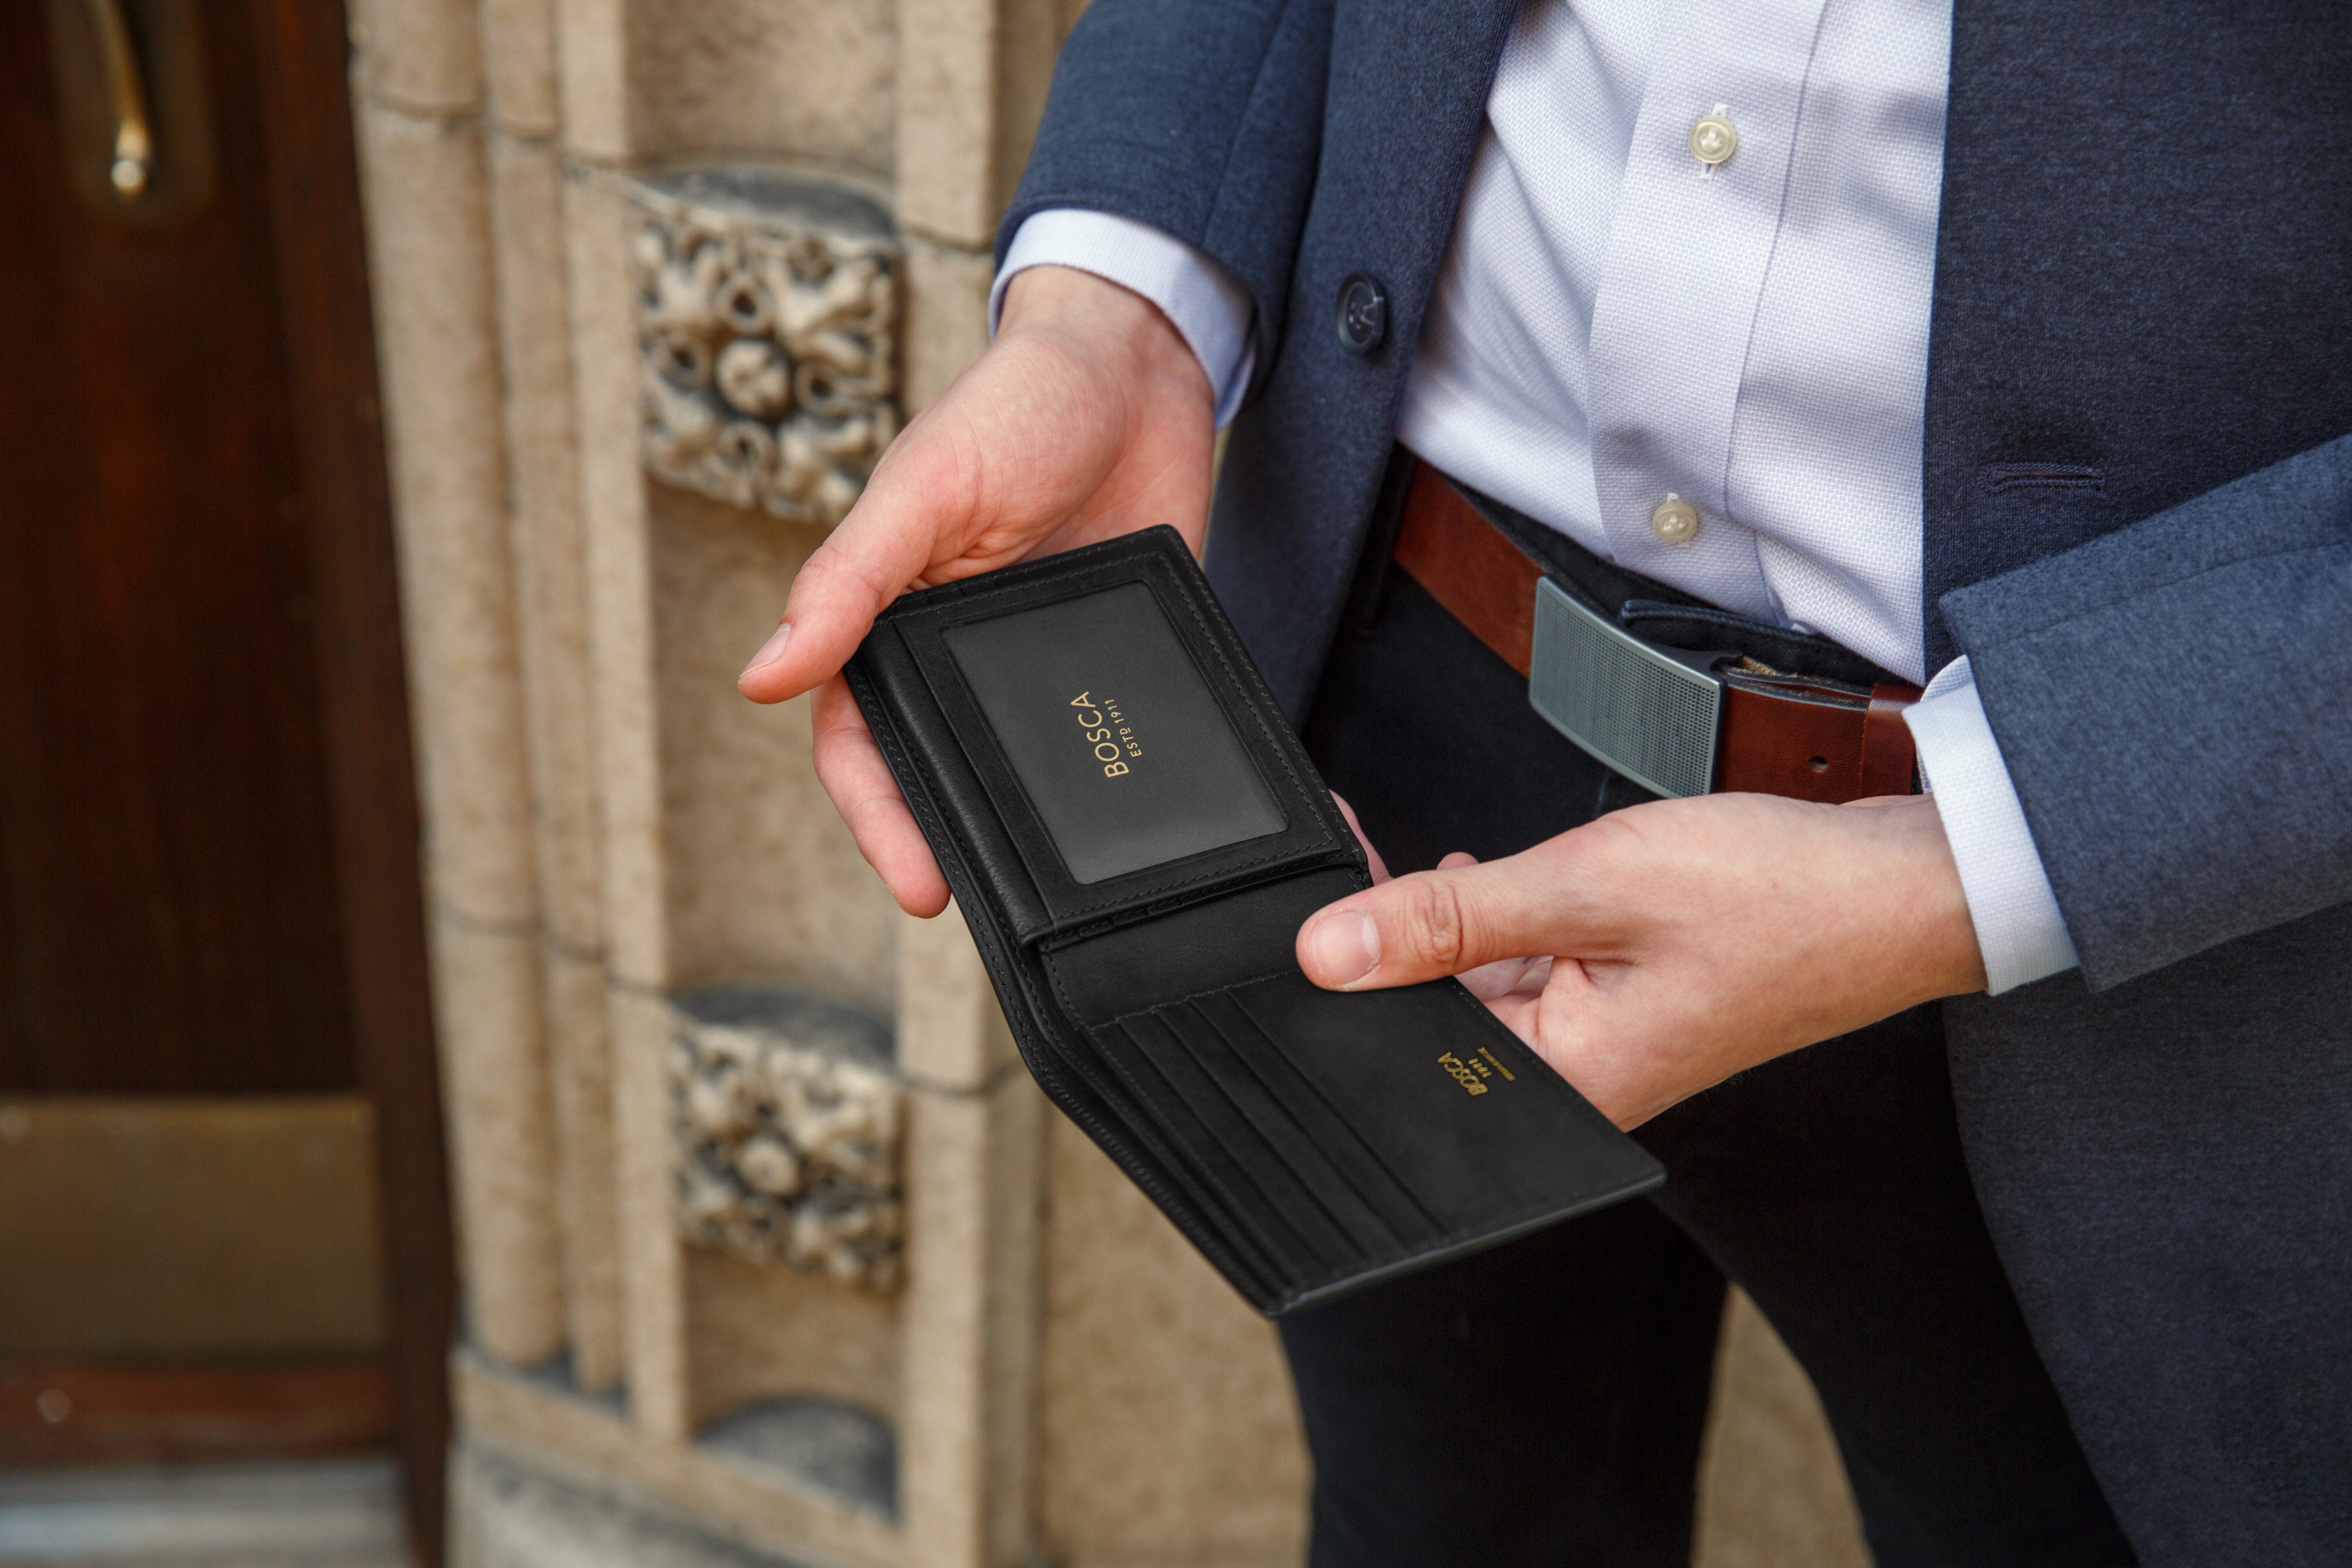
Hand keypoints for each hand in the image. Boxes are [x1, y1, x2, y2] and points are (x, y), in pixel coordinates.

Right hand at [737, 266, 1217, 915]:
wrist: (1140, 361)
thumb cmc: (1014, 404)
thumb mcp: (923, 489)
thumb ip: (849, 582)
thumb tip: (762, 676)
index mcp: (893, 618)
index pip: (862, 741)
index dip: (879, 818)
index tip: (916, 884)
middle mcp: (960, 652)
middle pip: (939, 771)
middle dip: (950, 846)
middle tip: (986, 913)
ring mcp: (1041, 662)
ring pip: (1022, 768)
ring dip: (1031, 828)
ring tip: (1061, 898)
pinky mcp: (1117, 657)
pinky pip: (1112, 733)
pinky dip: (1120, 780)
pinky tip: (1146, 829)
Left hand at [1294, 793, 1988, 1128]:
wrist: (1899, 887)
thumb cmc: (1779, 900)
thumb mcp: (1588, 888)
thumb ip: (1452, 919)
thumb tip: (1334, 948)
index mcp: (1564, 1091)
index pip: (1409, 1042)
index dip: (1355, 961)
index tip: (1321, 889)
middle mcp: (1577, 1085)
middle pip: (1439, 1016)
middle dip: (1397, 934)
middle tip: (1371, 847)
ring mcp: (1602, 1046)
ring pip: (1483, 987)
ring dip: (1455, 922)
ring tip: (1452, 858)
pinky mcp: (1622, 1008)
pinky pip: (1532, 970)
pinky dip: (1508, 921)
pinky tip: (1493, 878)